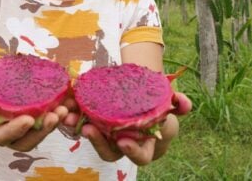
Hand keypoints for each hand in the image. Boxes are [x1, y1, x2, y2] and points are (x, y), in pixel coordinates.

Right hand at [0, 77, 67, 151]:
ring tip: (64, 109)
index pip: (2, 136)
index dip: (15, 130)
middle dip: (42, 131)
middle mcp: (8, 134)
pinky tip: (68, 101)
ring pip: (39, 135)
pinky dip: (58, 115)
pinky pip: (47, 122)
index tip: (29, 120)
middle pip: (26, 141)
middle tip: (55, 115)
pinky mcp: (34, 121)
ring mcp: (22, 130)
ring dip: (54, 125)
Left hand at [63, 91, 191, 164]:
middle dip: (98, 142)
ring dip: (81, 129)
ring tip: (70, 117)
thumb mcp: (171, 104)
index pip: (139, 155)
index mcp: (146, 145)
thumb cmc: (161, 106)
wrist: (146, 97)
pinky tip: (67, 107)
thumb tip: (185, 103)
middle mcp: (125, 145)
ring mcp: (109, 136)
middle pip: (110, 152)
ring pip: (93, 139)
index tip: (123, 140)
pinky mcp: (96, 123)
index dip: (132, 150)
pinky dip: (74, 116)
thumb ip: (179, 104)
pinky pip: (84, 123)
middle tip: (89, 129)